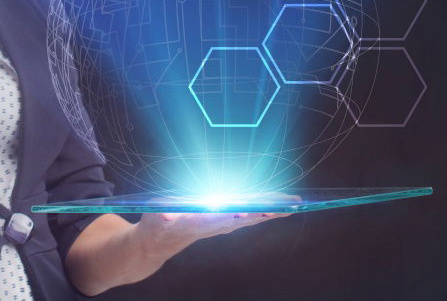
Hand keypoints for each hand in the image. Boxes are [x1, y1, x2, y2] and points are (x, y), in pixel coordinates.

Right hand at [133, 194, 300, 256]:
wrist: (158, 243)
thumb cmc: (156, 227)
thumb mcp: (154, 220)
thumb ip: (161, 217)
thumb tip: (165, 216)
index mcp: (196, 223)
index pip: (219, 217)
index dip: (237, 212)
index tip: (249, 210)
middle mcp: (214, 225)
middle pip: (244, 217)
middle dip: (264, 210)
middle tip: (287, 205)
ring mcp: (221, 224)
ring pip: (251, 217)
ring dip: (271, 210)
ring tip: (292, 203)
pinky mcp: (224, 222)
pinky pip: (249, 216)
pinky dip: (266, 211)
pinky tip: (280, 207)